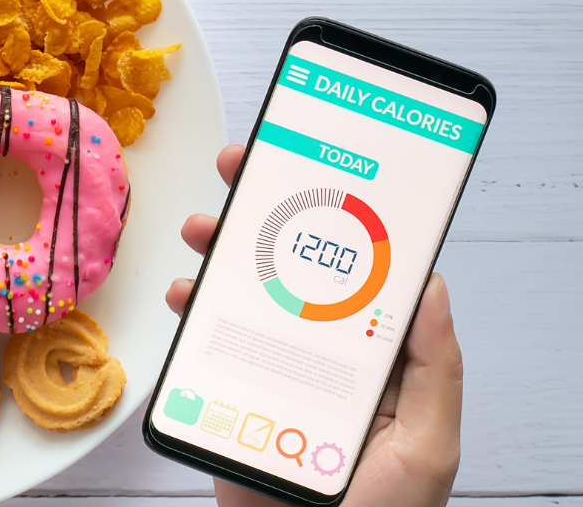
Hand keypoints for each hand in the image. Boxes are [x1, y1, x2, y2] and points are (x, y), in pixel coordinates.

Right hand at [166, 145, 461, 506]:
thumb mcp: (427, 445)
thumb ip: (433, 369)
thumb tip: (430, 287)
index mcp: (373, 358)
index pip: (358, 275)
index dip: (339, 221)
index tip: (319, 176)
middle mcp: (321, 356)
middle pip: (291, 271)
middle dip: (264, 216)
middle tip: (243, 172)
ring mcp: (273, 373)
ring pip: (243, 298)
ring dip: (219, 255)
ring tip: (201, 229)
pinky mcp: (230, 396)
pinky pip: (207, 344)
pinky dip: (190, 312)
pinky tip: (185, 296)